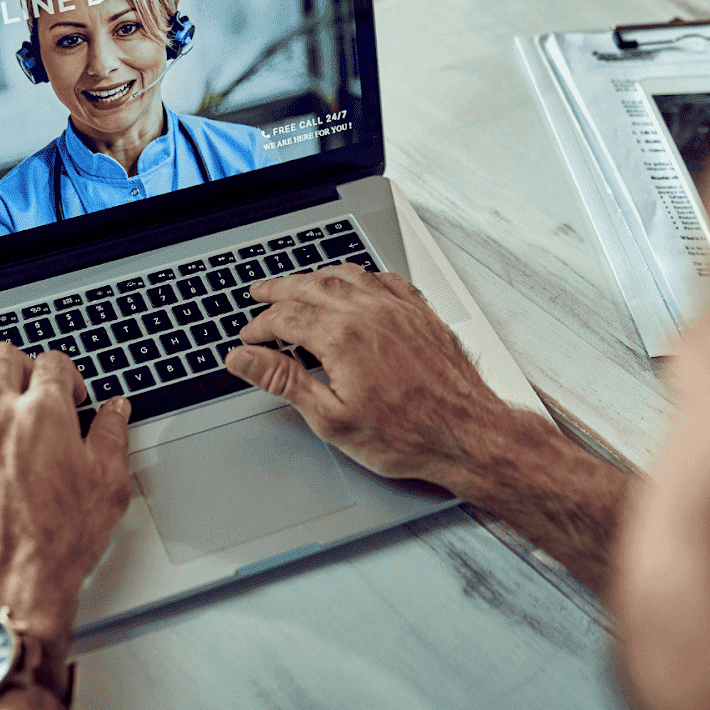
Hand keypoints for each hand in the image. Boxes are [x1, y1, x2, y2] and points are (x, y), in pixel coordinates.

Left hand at [0, 344, 131, 639]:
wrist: (12, 587)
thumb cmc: (59, 543)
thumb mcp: (108, 486)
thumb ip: (112, 437)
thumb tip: (116, 410)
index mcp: (45, 414)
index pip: (53, 362)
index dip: (66, 374)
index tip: (70, 393)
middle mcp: (0, 416)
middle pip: (1, 358)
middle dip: (20, 365)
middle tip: (29, 387)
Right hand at [226, 264, 511, 488]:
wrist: (466, 433)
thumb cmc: (406, 434)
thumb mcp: (330, 418)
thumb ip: (283, 381)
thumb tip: (244, 359)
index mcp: (341, 336)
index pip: (285, 317)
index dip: (260, 327)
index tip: (249, 339)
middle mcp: (368, 312)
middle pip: (310, 286)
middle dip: (279, 289)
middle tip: (260, 293)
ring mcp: (397, 308)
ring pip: (346, 275)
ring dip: (315, 276)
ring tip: (298, 283)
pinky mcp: (419, 312)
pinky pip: (384, 279)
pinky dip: (360, 276)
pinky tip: (355, 284)